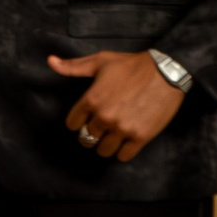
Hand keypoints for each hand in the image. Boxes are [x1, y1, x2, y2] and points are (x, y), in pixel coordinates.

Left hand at [48, 52, 184, 163]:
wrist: (166, 71)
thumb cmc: (133, 64)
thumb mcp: (100, 61)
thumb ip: (73, 66)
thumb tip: (51, 62)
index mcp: (91, 99)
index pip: (72, 124)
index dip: (78, 121)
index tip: (85, 119)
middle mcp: (104, 117)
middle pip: (86, 139)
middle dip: (91, 134)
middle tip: (101, 128)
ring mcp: (122, 128)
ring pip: (103, 150)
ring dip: (106, 145)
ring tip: (113, 136)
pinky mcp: (140, 136)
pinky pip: (123, 156)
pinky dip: (123, 151)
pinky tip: (126, 142)